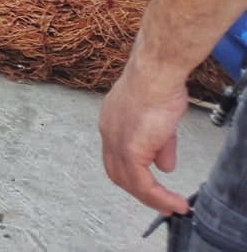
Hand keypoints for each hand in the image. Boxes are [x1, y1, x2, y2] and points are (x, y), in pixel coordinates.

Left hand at [98, 61, 191, 214]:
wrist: (156, 74)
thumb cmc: (158, 85)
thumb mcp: (160, 120)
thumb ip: (160, 146)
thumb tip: (164, 166)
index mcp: (111, 123)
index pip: (116, 156)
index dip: (133, 174)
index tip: (152, 186)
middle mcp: (108, 133)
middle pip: (117, 172)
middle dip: (140, 191)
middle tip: (160, 203)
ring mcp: (116, 142)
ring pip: (128, 182)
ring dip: (151, 198)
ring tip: (170, 207)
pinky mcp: (130, 149)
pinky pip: (141, 183)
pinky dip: (157, 197)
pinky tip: (172, 202)